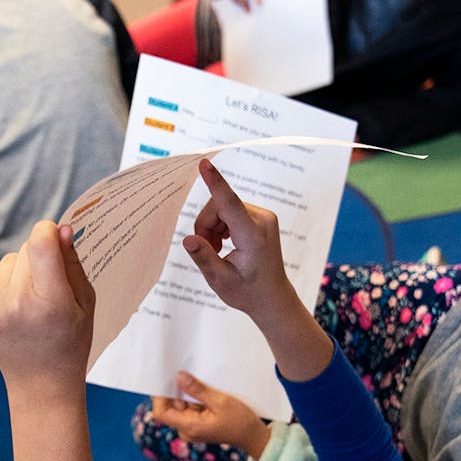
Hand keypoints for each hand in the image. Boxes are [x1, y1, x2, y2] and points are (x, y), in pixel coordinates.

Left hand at [0, 220, 95, 390]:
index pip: (40, 243)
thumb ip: (72, 264)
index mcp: (51, 302)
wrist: (41, 382)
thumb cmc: (69, 341)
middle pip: (24, 249)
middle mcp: (17, 304)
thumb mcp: (84, 303)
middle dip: (37, 259)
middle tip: (46, 288)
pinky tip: (10, 305)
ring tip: (28, 301)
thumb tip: (60, 228)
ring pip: (6, 261)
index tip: (54, 239)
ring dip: (18, 273)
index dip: (48, 232)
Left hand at [151, 371, 270, 456]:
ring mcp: (192, 428)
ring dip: (186, 395)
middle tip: (184, 374)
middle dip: (175, 392)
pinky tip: (204, 392)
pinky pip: (189, 410)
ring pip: (180, 407)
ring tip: (198, 383)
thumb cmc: (239, 421)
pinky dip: (193, 400)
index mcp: (189, 427)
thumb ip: (198, 390)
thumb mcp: (220, 401)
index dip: (159, 397)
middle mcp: (186, 430)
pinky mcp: (197, 425)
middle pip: (170, 408)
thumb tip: (179, 377)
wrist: (252, 436)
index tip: (165, 380)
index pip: (161, 413)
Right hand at [182, 159, 302, 323]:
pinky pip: (230, 209)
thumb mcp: (221, 280)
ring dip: (213, 226)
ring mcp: (264, 216)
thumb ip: (204, 257)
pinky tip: (225, 243)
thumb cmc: (248, 292)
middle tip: (207, 249)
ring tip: (217, 250)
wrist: (272, 297)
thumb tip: (188, 239)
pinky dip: (221, 225)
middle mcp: (262, 221)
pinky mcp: (260, 215)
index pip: (230, 204)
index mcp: (253, 237)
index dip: (215, 183)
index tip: (204, 164)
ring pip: (222, 206)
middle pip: (219, 205)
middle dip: (205, 225)